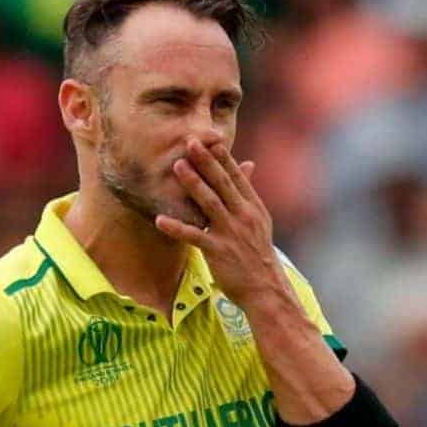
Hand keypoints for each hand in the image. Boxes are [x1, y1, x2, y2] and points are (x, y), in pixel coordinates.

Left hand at [155, 138, 287, 308]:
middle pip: (222, 184)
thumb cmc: (258, 254)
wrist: (266, 288)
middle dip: (206, 161)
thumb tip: (248, 164)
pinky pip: (194, 236)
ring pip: (209, 204)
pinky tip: (159, 220)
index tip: (210, 139)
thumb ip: (248, 193)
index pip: (236, 177)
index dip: (222, 157)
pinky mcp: (218, 251)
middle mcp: (243, 216)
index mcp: (252, 207)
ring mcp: (231, 233)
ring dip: (192, 184)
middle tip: (190, 142)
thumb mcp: (259, 220)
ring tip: (177, 167)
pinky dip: (176, 228)